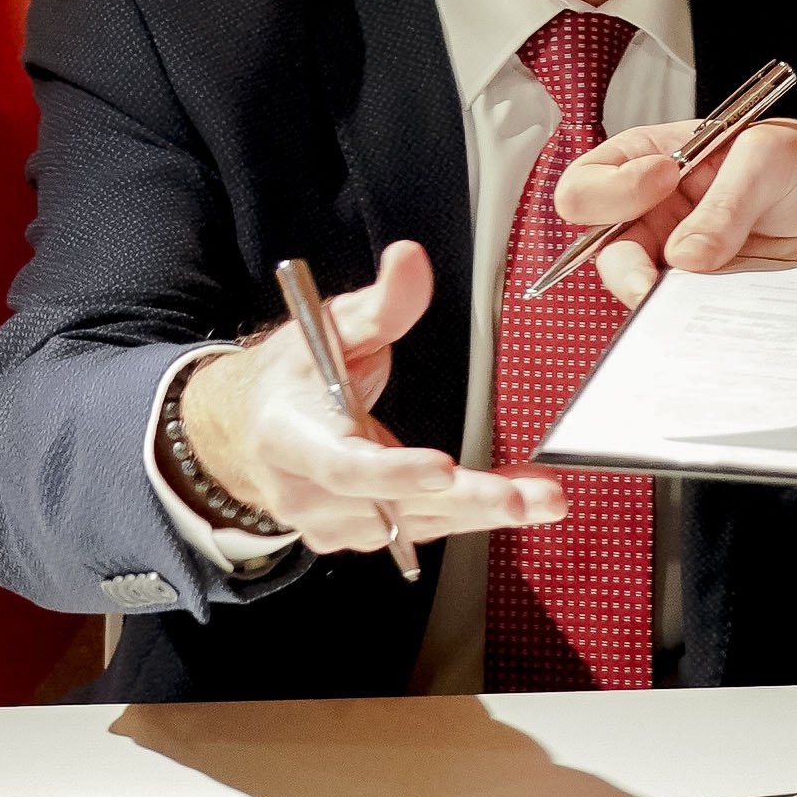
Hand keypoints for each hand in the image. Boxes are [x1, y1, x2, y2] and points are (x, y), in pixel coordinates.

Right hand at [187, 241, 566, 553]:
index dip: (394, 472)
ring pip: (417, 525)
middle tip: (521, 500)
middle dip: (464, 503)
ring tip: (545, 498)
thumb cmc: (292, 374)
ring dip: (483, 512)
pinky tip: (521, 500)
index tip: (444, 470)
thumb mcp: (327, 326)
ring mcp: (333, 524)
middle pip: (392, 507)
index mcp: (289, 438)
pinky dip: (472, 515)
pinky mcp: (360, 537)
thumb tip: (410, 259)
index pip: (343, 466)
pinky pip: (422, 529)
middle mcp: (307, 494)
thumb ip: (378, 303)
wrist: (251, 428)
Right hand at [551, 114, 796, 293]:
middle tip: (654, 274)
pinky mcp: (707, 297)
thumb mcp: (768, 157)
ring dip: (658, 298)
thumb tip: (685, 254)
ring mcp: (679, 261)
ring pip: (638, 290)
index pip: (594, 177)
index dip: (614, 185)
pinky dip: (691, 322)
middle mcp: (658, 214)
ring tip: (700, 291)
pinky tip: (716, 311)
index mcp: (656, 161)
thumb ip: (727, 200)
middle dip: (623, 264)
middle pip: (603, 247)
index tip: (661, 179)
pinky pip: (682, 317)